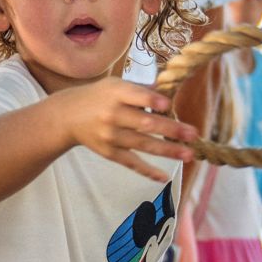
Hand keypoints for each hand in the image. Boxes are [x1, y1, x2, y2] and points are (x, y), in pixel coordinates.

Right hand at [52, 79, 197, 179]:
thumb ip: (141, 89)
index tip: (168, 105)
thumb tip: (170, 92)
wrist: (68, 116)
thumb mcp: (115, 85)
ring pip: (143, 145)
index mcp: (116, 94)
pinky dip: (147, 171)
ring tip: (189, 154)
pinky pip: (131, 163)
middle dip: (171, 130)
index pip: (137, 97)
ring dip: (168, 150)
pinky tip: (164, 176)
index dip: (152, 101)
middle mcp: (113, 115)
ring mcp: (111, 136)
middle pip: (145, 123)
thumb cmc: (99, 96)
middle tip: (193, 134)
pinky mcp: (110, 153)